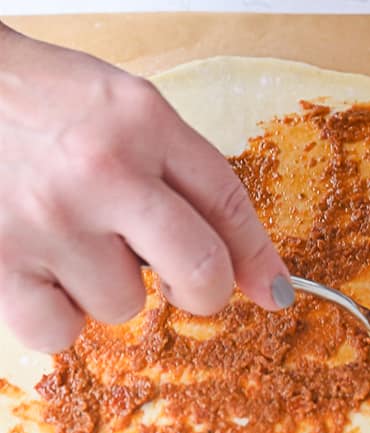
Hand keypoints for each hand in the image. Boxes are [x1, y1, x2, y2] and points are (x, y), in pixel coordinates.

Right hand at [0, 24, 292, 352]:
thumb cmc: (32, 100)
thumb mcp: (118, 107)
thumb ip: (179, 170)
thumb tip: (243, 263)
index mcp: (141, 122)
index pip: (225, 200)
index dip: (256, 256)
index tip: (274, 290)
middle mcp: (102, 171)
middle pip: (199, 270)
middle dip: (202, 290)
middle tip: (177, 281)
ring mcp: (49, 221)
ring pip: (122, 306)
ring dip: (104, 287)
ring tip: (66, 238)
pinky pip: (59, 332)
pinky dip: (54, 313)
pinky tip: (36, 267)